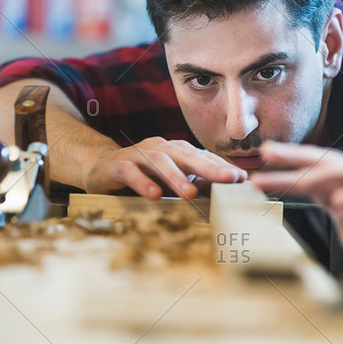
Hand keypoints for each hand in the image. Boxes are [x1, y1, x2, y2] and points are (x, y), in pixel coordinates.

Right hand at [83, 137, 246, 199]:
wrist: (101, 168)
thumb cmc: (144, 175)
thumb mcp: (172, 181)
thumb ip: (196, 183)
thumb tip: (224, 190)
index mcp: (177, 151)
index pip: (203, 157)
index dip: (222, 167)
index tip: (241, 178)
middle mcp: (161, 148)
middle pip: (187, 155)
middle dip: (209, 167)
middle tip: (228, 179)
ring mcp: (139, 154)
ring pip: (160, 162)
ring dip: (176, 178)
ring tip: (190, 194)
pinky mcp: (118, 165)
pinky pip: (131, 172)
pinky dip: (143, 183)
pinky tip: (154, 195)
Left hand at [250, 141, 342, 285]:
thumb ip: (330, 208)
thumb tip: (305, 191)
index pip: (317, 170)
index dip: (290, 162)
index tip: (260, 159)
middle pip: (331, 162)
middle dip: (299, 155)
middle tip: (266, 152)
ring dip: (328, 173)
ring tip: (301, 179)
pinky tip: (341, 201)